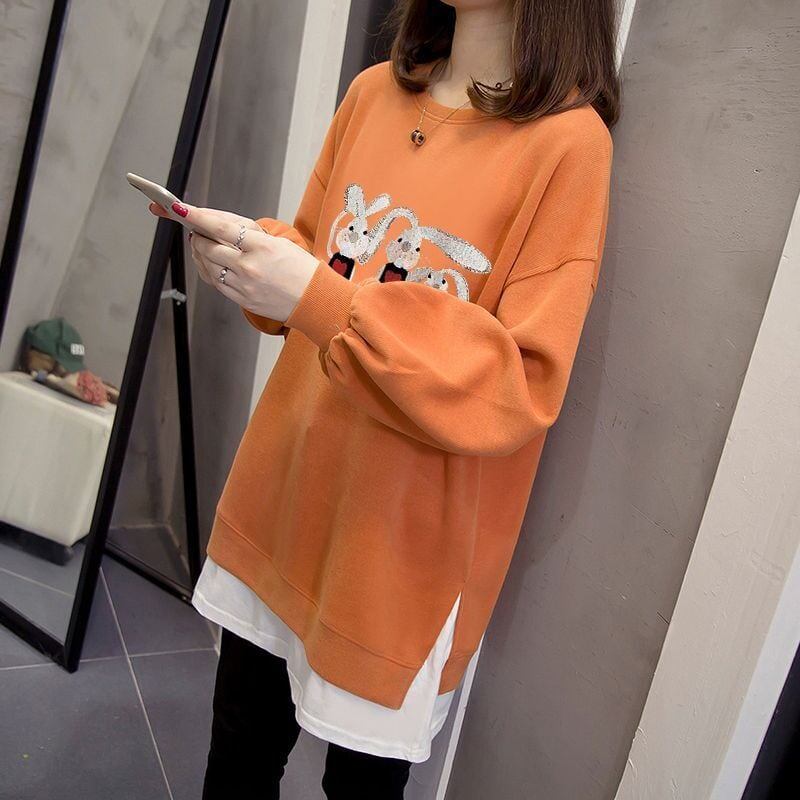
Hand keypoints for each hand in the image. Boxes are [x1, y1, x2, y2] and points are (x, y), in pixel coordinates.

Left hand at [149, 201, 319, 321]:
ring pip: (208, 267)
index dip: (197, 217)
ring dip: (199, 254)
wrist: (316, 301)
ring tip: (201, 246)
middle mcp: (251, 267)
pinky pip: (216, 283)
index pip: (221, 228)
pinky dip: (207, 271)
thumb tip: (217, 226)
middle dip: (197, 237)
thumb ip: (247, 234)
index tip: (181, 209)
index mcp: (262, 247)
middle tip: (196, 230)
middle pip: (209, 248)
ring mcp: (245, 286)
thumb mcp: (279, 243)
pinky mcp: (243, 300)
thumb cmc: (302, 270)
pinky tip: (208, 264)